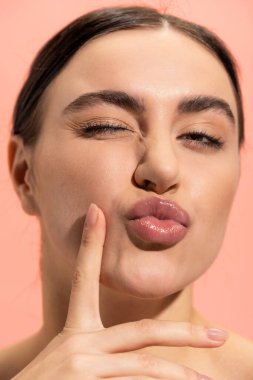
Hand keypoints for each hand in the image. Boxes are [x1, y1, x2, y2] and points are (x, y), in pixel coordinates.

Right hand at [13, 203, 224, 379]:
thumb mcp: (70, 359)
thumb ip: (97, 348)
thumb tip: (136, 354)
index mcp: (74, 329)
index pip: (83, 277)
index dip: (90, 243)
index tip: (97, 211)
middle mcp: (77, 342)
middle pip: (141, 331)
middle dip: (182, 333)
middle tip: (219, 337)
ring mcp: (81, 366)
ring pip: (144, 368)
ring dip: (177, 374)